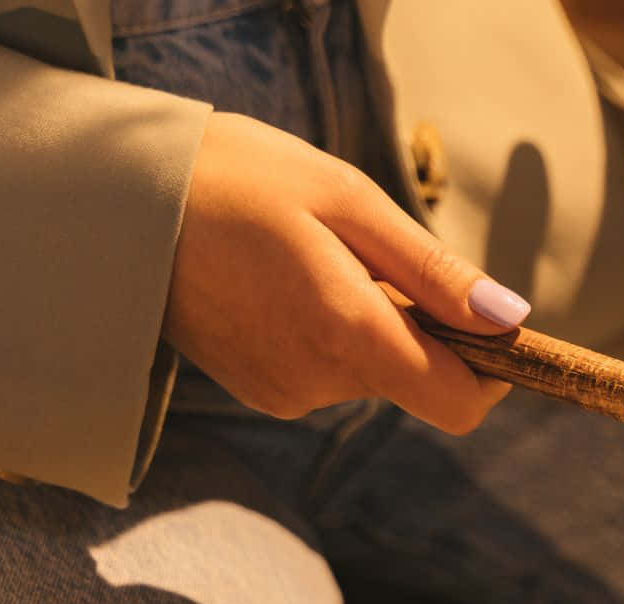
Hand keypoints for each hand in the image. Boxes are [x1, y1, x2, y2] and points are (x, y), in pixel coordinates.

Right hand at [163, 112, 526, 433]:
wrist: (113, 199)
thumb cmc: (239, 179)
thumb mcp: (349, 202)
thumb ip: (435, 273)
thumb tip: (511, 321)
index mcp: (347, 333)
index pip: (458, 404)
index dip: (490, 371)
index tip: (484, 323)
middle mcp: (316, 382)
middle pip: (417, 378)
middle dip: (416, 324)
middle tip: (357, 252)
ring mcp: (283, 393)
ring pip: (373, 370)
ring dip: (367, 320)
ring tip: (306, 257)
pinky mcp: (260, 390)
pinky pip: (329, 369)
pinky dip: (329, 330)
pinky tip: (281, 280)